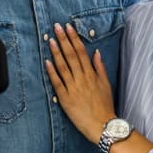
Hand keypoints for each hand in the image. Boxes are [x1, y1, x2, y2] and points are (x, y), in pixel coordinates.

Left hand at [45, 23, 115, 142]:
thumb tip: (96, 52)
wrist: (102, 125)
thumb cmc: (104, 105)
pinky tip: (46, 61)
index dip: (74, 38)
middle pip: (71, 55)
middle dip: (63, 39)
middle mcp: (82, 78)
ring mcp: (73, 88)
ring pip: (63, 66)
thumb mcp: (106, 84)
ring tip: (50, 40)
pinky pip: (57, 82)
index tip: (68, 27)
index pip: (81, 52)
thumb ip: (100, 68)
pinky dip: (52, 72)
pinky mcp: (65, 98)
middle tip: (56, 27)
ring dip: (56, 52)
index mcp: (92, 74)